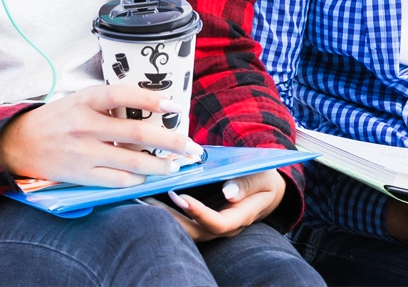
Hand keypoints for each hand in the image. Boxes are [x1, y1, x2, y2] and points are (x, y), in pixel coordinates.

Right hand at [0, 84, 202, 185]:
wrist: (19, 143)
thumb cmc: (58, 119)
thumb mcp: (80, 100)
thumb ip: (110, 104)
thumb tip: (151, 110)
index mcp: (85, 100)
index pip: (122, 95)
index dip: (150, 98)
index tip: (174, 105)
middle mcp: (85, 125)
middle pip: (137, 133)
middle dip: (171, 141)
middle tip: (192, 147)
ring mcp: (84, 152)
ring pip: (133, 161)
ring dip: (160, 165)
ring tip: (176, 165)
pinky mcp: (82, 175)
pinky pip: (118, 180)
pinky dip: (137, 178)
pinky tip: (147, 175)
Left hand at [158, 169, 286, 241]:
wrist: (266, 191)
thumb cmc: (263, 179)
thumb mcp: (262, 176)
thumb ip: (247, 184)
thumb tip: (228, 192)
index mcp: (240, 216)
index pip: (217, 223)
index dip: (197, 213)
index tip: (179, 196)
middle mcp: (223, 226)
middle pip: (194, 231)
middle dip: (169, 218)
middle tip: (147, 199)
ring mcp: (211, 226)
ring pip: (184, 229)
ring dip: (162, 216)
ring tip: (141, 199)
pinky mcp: (202, 220)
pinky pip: (182, 222)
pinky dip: (164, 212)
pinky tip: (147, 199)